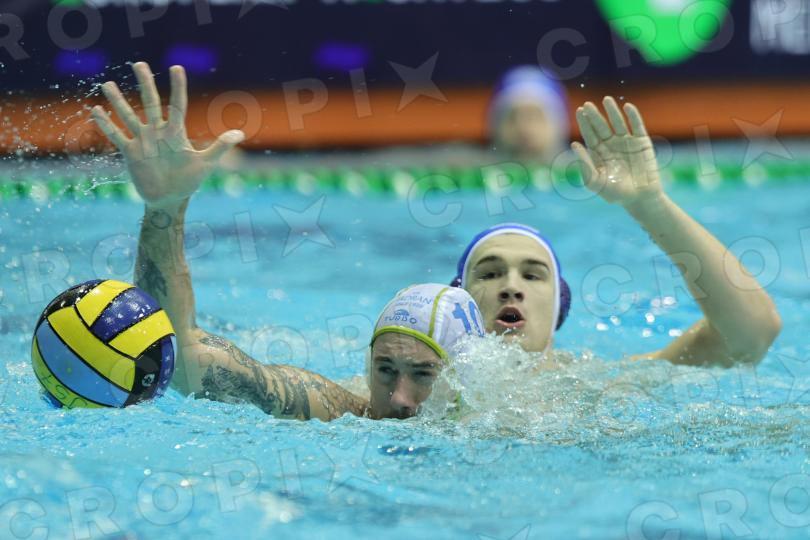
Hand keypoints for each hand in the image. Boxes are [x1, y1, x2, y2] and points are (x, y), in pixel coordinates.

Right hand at [91, 62, 243, 208]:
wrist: (170, 199)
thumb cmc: (188, 181)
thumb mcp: (205, 163)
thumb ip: (220, 147)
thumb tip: (240, 134)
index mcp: (176, 133)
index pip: (177, 104)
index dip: (178, 87)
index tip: (177, 68)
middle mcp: (158, 132)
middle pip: (151, 103)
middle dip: (145, 84)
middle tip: (139, 64)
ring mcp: (143, 141)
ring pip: (129, 116)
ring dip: (118, 101)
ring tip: (107, 84)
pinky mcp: (130, 153)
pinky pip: (116, 136)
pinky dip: (106, 125)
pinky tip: (96, 111)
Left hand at [571, 97, 662, 208]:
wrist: (640, 199)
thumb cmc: (615, 193)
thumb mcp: (595, 182)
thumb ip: (585, 165)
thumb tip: (574, 145)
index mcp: (598, 153)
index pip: (590, 134)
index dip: (584, 123)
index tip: (579, 111)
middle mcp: (611, 145)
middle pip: (601, 126)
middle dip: (594, 116)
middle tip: (587, 105)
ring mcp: (627, 142)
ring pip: (618, 123)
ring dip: (612, 111)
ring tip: (606, 100)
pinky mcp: (642, 142)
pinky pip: (637, 126)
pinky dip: (633, 116)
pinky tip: (627, 107)